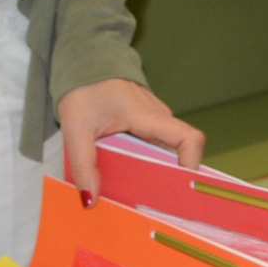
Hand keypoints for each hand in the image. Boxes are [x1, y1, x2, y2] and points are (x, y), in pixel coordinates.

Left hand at [56, 78, 202, 194]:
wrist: (83, 61)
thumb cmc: (82, 88)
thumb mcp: (76, 128)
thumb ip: (83, 164)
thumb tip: (90, 200)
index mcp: (148, 117)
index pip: (189, 139)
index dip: (191, 164)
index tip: (176, 187)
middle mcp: (158, 119)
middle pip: (180, 153)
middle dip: (171, 180)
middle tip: (154, 205)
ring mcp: (154, 120)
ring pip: (167, 151)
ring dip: (158, 172)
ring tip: (140, 197)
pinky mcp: (146, 122)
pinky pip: (155, 146)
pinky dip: (148, 163)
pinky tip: (131, 179)